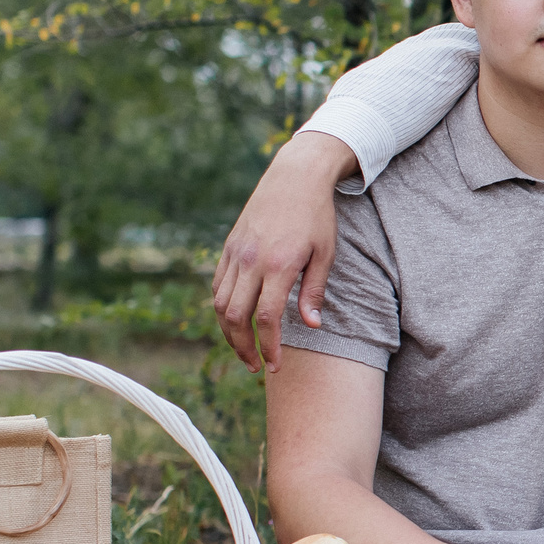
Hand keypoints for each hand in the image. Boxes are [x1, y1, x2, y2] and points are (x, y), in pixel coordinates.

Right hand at [212, 132, 355, 372]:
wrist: (295, 177)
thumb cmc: (317, 216)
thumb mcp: (325, 253)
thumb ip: (314, 291)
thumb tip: (311, 327)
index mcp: (279, 264)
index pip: (266, 317)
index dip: (268, 346)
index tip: (274, 365)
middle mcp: (252, 260)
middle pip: (235, 316)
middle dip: (243, 347)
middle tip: (256, 367)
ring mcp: (236, 253)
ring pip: (220, 303)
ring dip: (228, 332)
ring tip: (244, 349)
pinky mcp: (229, 247)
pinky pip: (218, 285)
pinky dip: (222, 308)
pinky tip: (235, 321)